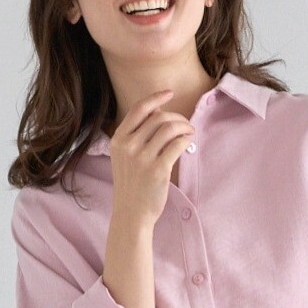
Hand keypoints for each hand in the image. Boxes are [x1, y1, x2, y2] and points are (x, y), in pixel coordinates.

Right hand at [107, 88, 195, 228]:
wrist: (131, 214)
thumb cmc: (131, 185)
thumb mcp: (123, 158)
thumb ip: (135, 136)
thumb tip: (157, 113)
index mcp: (118, 140)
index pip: (139, 109)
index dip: (156, 98)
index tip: (169, 93)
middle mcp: (128, 146)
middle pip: (158, 118)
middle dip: (176, 117)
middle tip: (186, 124)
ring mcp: (143, 158)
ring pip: (169, 128)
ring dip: (184, 127)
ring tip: (189, 132)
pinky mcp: (158, 170)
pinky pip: (177, 145)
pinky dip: (186, 140)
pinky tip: (188, 142)